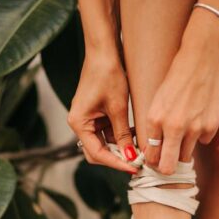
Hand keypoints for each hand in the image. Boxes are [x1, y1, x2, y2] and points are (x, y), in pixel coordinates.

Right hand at [66, 53, 137, 172]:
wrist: (104, 51)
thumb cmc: (107, 74)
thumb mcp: (118, 108)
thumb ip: (123, 134)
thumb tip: (129, 156)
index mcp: (78, 123)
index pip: (97, 153)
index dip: (116, 163)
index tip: (133, 167)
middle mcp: (79, 123)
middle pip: (97, 152)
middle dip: (117, 157)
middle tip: (137, 162)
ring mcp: (87, 118)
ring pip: (104, 142)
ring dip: (121, 146)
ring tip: (140, 147)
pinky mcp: (95, 114)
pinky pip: (107, 131)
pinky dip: (120, 135)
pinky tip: (135, 133)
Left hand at [144, 16, 218, 173]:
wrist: (204, 58)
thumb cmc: (178, 76)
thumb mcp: (158, 99)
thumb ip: (156, 125)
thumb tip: (155, 148)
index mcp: (155, 119)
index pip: (151, 155)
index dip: (153, 160)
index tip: (156, 159)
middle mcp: (173, 127)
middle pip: (168, 167)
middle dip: (166, 167)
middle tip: (168, 161)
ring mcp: (194, 129)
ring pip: (186, 156)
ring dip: (183, 150)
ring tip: (184, 131)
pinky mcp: (211, 127)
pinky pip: (202, 141)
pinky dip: (200, 135)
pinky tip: (199, 116)